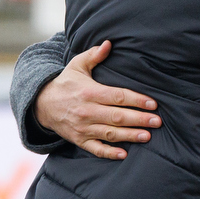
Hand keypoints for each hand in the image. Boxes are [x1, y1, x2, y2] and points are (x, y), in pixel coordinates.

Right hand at [35, 40, 159, 159]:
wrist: (42, 104)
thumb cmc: (66, 83)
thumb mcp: (77, 66)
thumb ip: (94, 55)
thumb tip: (109, 43)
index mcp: (89, 92)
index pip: (117, 96)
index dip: (136, 100)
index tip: (153, 103)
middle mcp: (87, 111)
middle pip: (117, 117)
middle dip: (139, 119)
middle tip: (157, 122)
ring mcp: (83, 128)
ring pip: (109, 134)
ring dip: (129, 136)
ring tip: (147, 136)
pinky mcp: (79, 140)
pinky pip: (95, 149)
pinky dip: (109, 153)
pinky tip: (124, 154)